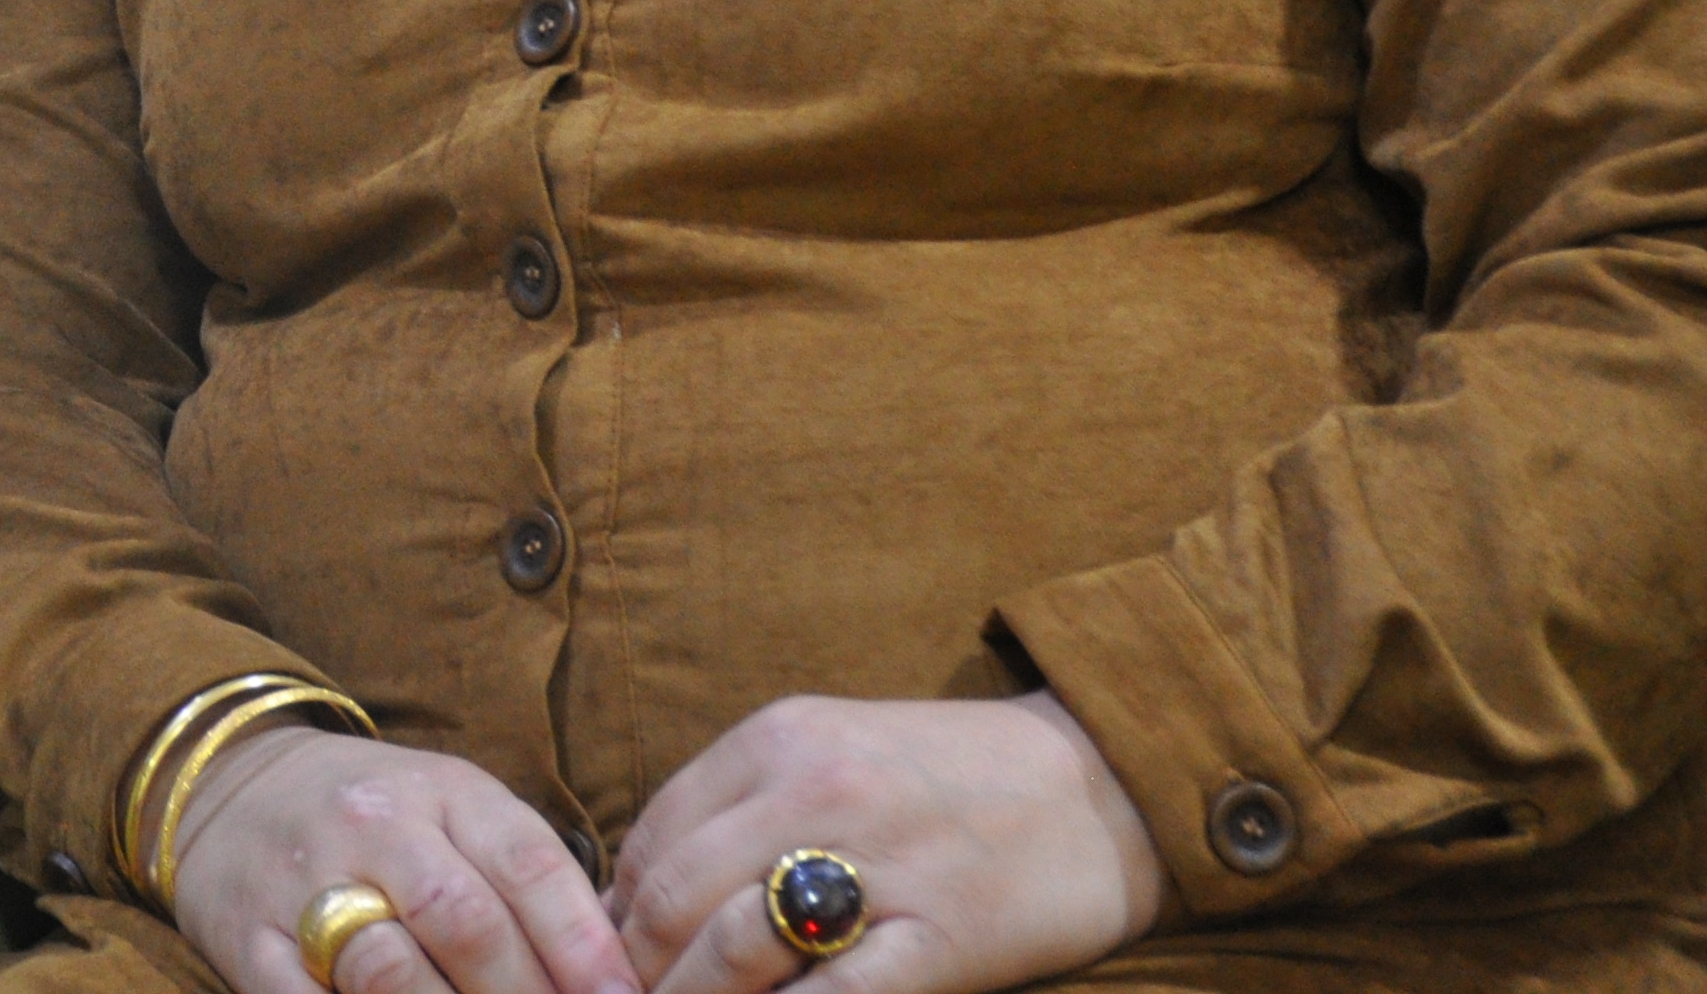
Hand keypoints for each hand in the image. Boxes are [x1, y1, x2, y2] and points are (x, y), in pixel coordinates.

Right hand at [170, 724, 646, 993]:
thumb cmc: (375, 817)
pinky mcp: (247, 936)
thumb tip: (609, 973)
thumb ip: (524, 875)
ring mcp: (304, 880)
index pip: (529, 863)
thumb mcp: (454, 812)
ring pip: (386, 968)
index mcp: (443, 791)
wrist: (229, 784)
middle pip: (465, 920)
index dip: (584, 945)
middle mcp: (373, 825)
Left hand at [601, 693, 1164, 993]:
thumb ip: (737, 810)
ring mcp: (878, 863)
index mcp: (780, 737)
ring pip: (729, 949)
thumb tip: (633, 898)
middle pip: (672, 898)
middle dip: (634, 972)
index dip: (612, 915)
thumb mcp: (830, 752)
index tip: (606, 963)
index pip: (651, 838)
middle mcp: (816, 788)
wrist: (1101, 787)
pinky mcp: (937, 937)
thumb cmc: (950, 780)